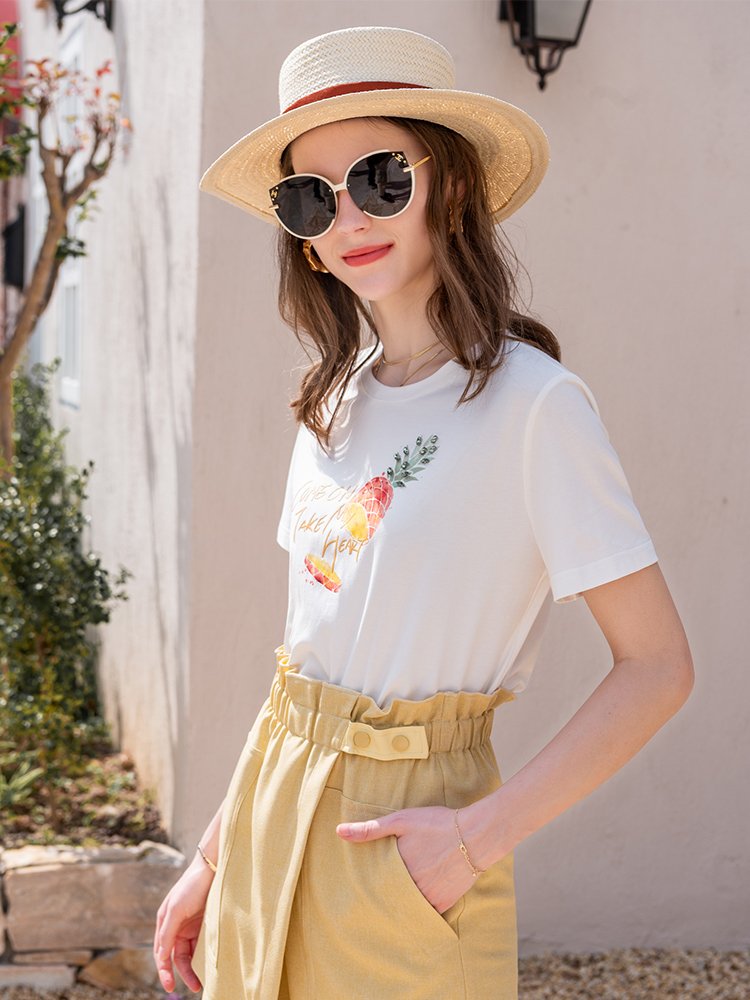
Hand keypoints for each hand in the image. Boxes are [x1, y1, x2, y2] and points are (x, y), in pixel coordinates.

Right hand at [153, 854, 214, 993]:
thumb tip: (161, 957)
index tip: (169, 987)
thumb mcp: (176, 910)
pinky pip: (201, 944)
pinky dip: (202, 956)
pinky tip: (208, 965)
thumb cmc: (191, 887)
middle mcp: (176, 926)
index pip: (162, 954)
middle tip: (194, 987)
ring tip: (202, 981)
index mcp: (164, 923)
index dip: (164, 971)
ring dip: (194, 967)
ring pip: (189, 953)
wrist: (212, 869)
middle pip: (176, 957)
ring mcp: (190, 925)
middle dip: (183, 973)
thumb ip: (168, 933)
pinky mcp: (204, 923)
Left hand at [336, 805, 477, 913]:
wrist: (476, 835)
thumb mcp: (401, 821)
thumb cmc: (437, 824)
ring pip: (404, 909)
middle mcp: (409, 888)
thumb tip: (338, 831)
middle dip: (378, 900)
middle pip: (387, 899)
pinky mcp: (443, 904)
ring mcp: (427, 898)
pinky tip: (409, 910)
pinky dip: (416, 912)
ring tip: (386, 907)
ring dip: (396, 907)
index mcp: (396, 869)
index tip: (353, 891)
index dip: (363, 887)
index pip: (372, 885)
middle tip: (364, 905)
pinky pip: (424, 914)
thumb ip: (370, 829)